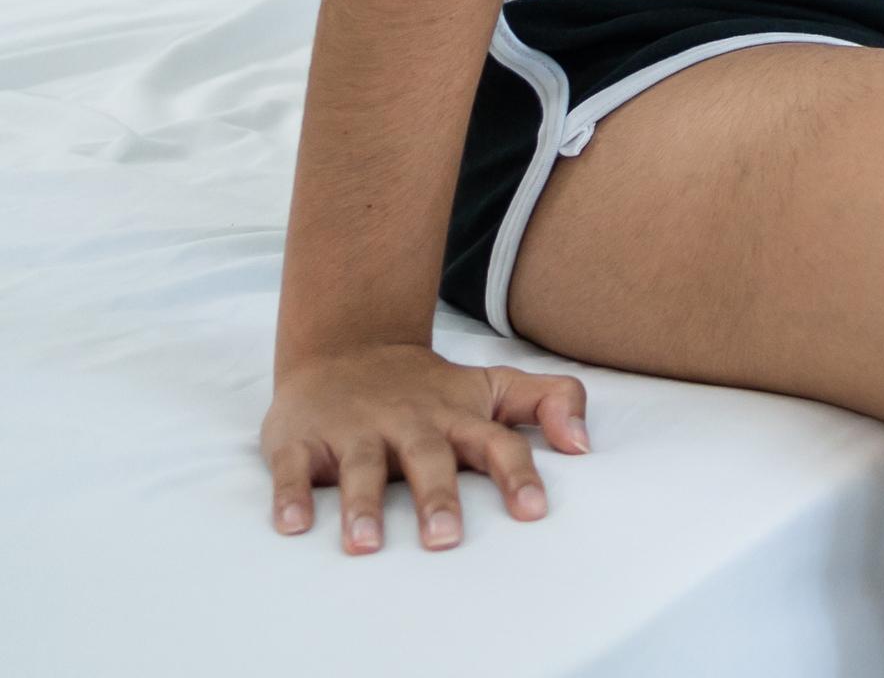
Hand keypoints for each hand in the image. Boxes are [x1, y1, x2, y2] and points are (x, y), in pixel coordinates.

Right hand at [262, 342, 589, 553]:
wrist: (347, 347)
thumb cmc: (430, 388)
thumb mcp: (495, 386)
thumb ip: (553, 401)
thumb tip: (585, 443)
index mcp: (458, 417)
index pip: (498, 444)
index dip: (517, 475)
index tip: (533, 511)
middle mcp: (409, 423)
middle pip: (427, 459)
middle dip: (437, 497)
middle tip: (446, 538)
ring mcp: (354, 430)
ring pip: (361, 468)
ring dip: (363, 505)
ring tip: (366, 543)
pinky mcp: (302, 439)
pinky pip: (293, 469)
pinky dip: (291, 495)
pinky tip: (293, 524)